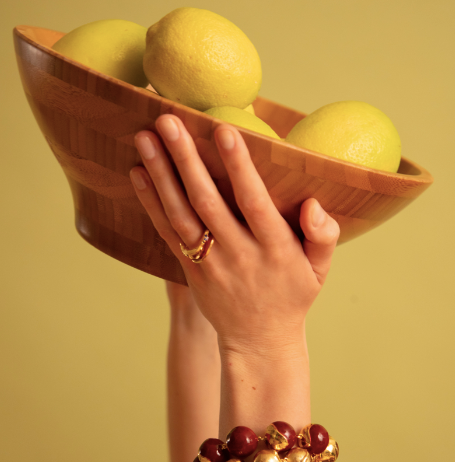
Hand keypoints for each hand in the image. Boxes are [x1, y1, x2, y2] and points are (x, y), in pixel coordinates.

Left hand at [131, 115, 339, 358]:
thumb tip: (313, 203)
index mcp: (275, 249)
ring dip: (161, 174)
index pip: (254, 202)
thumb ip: (323, 235)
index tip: (224, 130)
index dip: (239, 167)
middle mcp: (239, 254)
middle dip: (186, 159)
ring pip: (180, 214)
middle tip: (169, 119)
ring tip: (145, 137)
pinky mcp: (190, 270)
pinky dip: (150, 203)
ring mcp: (210, 263)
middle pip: (207, 202)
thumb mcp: (320, 270)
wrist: (259, 342)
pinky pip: (167, 233)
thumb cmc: (293, 295)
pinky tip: (138, 173)